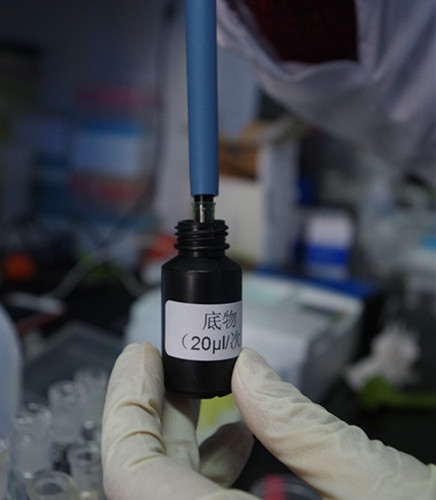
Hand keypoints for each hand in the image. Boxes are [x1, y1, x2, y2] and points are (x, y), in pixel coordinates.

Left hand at [102, 343, 435, 499]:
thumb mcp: (377, 488)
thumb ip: (300, 423)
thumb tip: (249, 367)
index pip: (132, 478)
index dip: (127, 407)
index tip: (142, 354)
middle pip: (145, 482)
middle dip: (154, 412)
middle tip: (169, 362)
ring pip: (169, 494)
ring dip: (180, 437)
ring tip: (202, 389)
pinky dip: (208, 469)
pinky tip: (238, 437)